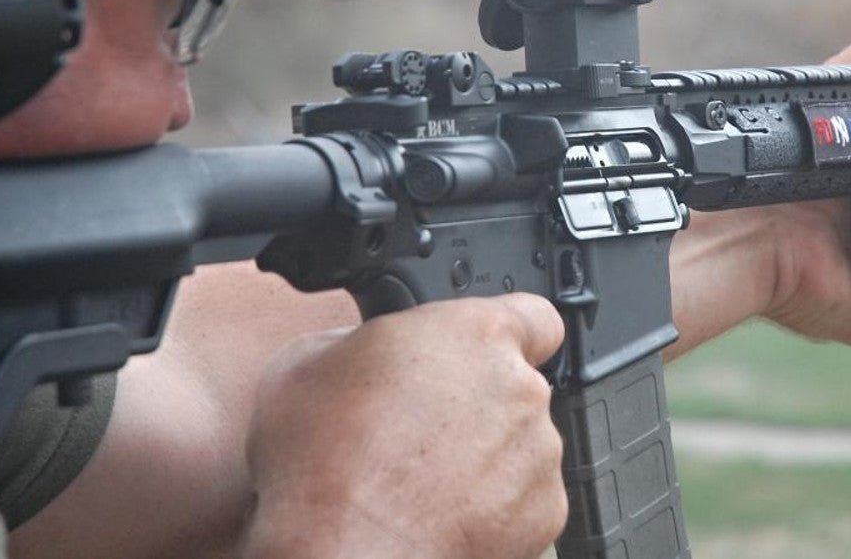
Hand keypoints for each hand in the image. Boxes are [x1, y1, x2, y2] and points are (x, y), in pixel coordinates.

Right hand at [240, 295, 566, 558]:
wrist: (345, 556)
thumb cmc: (321, 465)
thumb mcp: (306, 363)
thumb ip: (361, 341)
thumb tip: (364, 350)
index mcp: (475, 335)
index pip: (533, 315)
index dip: (512, 335)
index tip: (484, 354)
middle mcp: (520, 388)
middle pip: (517, 386)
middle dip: (480, 403)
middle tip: (424, 430)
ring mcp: (538, 453)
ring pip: (521, 445)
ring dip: (488, 456)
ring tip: (425, 482)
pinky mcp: (544, 512)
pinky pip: (525, 499)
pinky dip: (496, 508)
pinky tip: (443, 515)